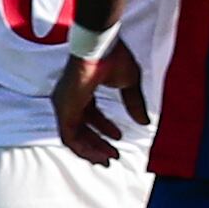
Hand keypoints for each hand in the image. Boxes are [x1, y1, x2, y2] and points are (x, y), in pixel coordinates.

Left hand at [53, 38, 146, 164]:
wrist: (100, 47)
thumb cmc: (112, 57)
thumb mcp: (129, 83)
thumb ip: (134, 103)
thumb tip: (144, 122)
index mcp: (83, 89)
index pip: (89, 114)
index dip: (104, 128)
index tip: (119, 138)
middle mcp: (70, 98)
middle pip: (81, 127)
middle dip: (97, 143)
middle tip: (112, 156)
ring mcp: (64, 104)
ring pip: (73, 136)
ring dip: (91, 150)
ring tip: (108, 160)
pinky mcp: (64, 109)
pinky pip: (69, 137)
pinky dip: (83, 149)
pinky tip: (98, 155)